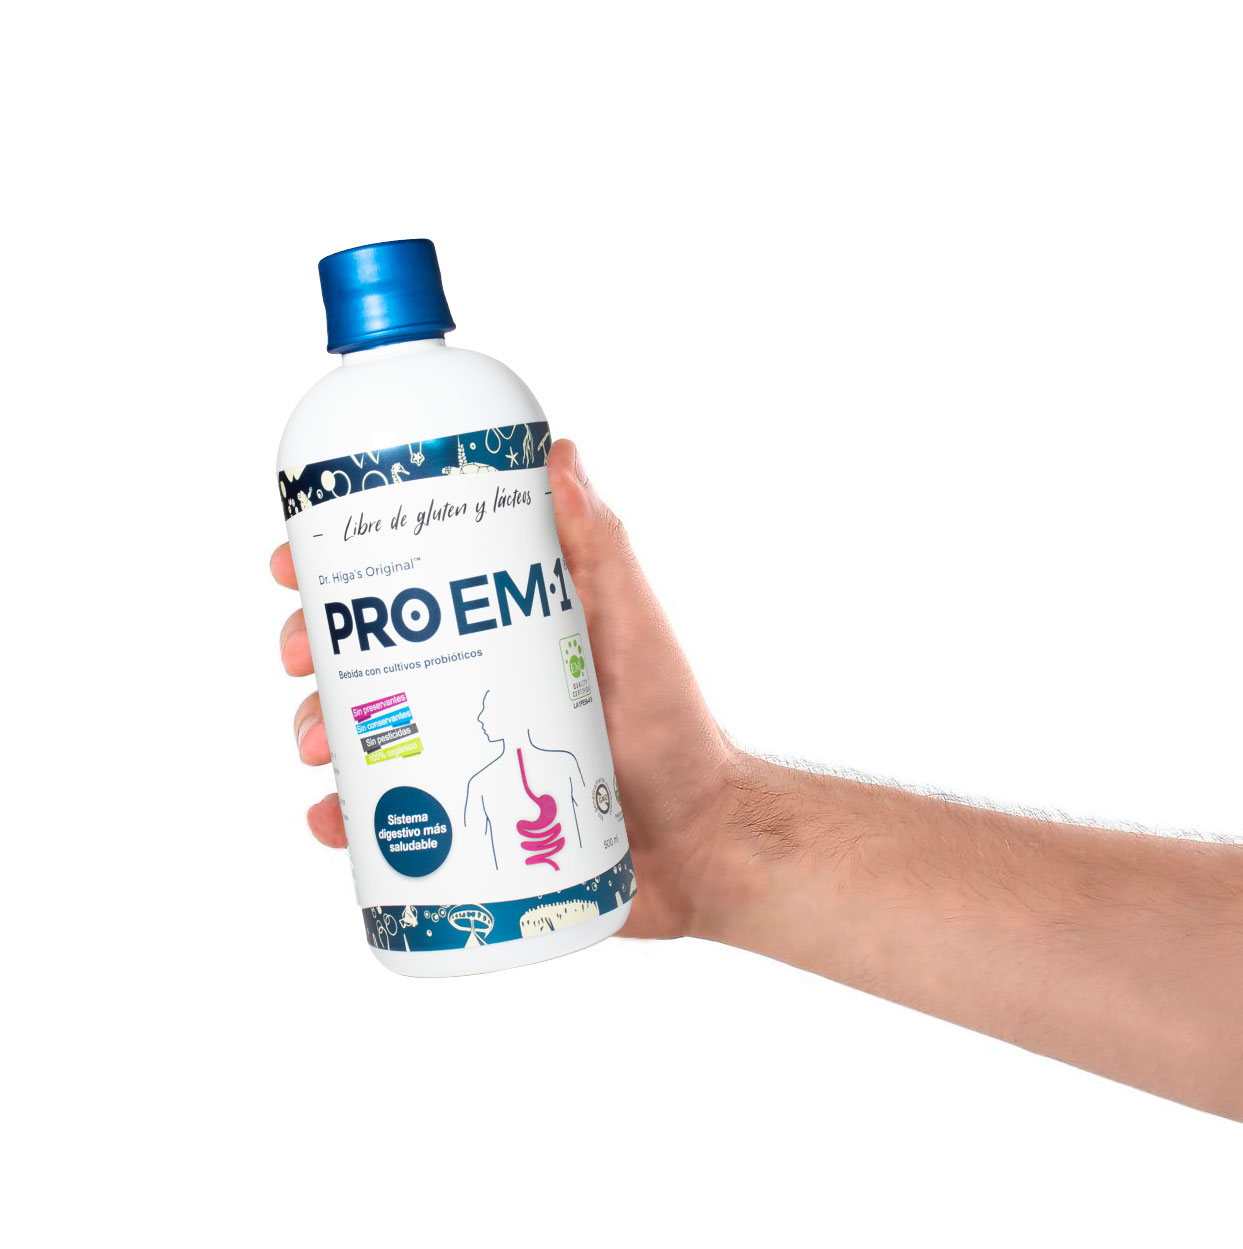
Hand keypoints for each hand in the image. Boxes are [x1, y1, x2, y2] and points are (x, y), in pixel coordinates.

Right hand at [272, 438, 741, 939]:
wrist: (697, 841)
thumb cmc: (674, 728)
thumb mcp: (635, 626)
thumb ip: (601, 545)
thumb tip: (558, 451)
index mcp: (499, 631)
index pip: (407, 585)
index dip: (340, 569)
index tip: (295, 561)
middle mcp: (473, 685)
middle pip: (366, 656)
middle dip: (313, 650)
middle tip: (298, 659)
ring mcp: (464, 754)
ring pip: (365, 732)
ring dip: (319, 731)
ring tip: (317, 747)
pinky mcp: (465, 823)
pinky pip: (388, 818)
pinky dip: (347, 818)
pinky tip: (332, 820)